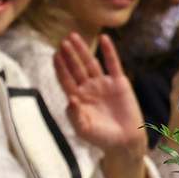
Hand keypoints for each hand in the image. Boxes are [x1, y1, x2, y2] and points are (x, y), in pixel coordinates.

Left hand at [54, 32, 147, 155]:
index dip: (60, 68)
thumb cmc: (101, 137)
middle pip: (76, 68)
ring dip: (83, 50)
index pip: (65, 79)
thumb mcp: (83, 129)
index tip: (54, 55)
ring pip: (91, 63)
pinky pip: (113, 64)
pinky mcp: (119, 83)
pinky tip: (104, 38)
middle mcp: (88, 88)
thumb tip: (70, 98)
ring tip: (74, 37)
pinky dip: (109, 51)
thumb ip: (75, 115)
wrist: (124, 140)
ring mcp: (103, 84)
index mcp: (77, 98)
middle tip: (62, 42)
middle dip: (69, 55)